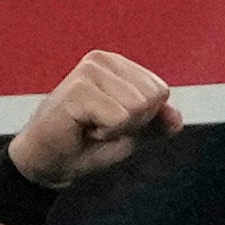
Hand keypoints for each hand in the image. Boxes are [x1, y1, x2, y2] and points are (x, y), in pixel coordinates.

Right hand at [6, 46, 177, 197]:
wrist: (47, 163)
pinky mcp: (78, 89)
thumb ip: (156, 122)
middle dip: (132, 123)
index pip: (160, 91)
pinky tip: (82, 129)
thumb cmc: (85, 144)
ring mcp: (89, 71)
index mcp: (117, 65)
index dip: (143, 118)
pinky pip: (119, 118)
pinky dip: (106, 134)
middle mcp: (103, 60)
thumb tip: (176, 119)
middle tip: (99, 127)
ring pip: (138, 107)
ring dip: (117, 129)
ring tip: (90, 127)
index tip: (112, 122)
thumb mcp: (131, 133)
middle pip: (152, 97)